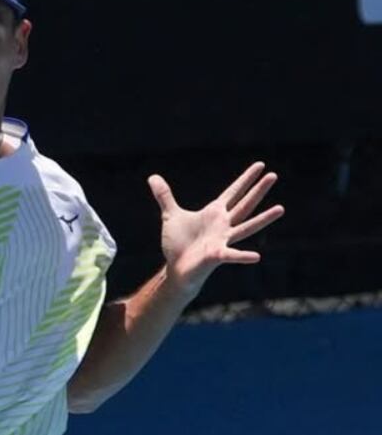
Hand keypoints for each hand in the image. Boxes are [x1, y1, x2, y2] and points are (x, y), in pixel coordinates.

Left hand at [148, 161, 284, 297]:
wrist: (177, 268)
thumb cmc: (178, 244)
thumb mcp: (170, 215)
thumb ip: (164, 196)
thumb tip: (153, 177)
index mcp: (214, 213)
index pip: (233, 192)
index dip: (245, 179)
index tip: (260, 165)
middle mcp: (223, 225)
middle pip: (244, 204)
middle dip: (257, 190)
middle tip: (273, 175)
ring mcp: (222, 240)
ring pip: (246, 227)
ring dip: (263, 219)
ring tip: (281, 209)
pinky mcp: (217, 256)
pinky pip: (231, 255)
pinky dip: (242, 256)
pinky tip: (256, 256)